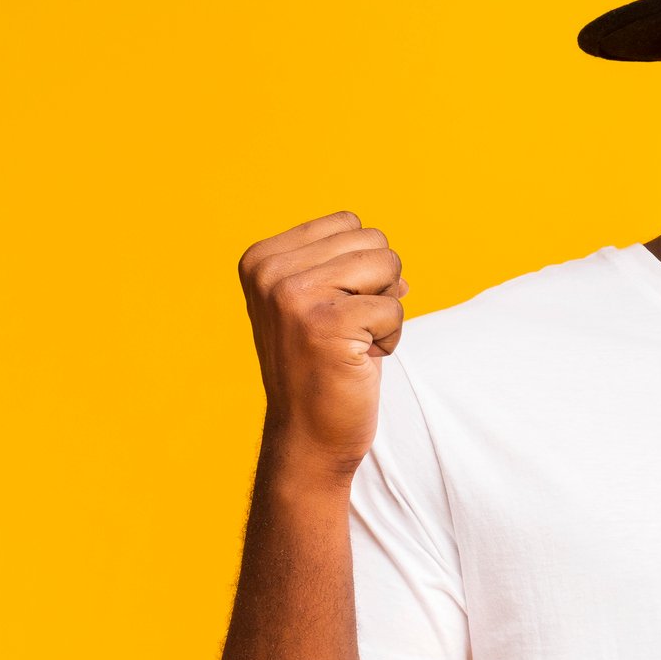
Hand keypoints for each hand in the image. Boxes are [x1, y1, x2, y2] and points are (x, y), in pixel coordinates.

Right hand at [238, 210, 407, 481]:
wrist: (308, 436)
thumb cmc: (324, 369)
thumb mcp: (323, 306)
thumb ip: (349, 270)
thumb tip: (398, 268)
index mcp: (262, 258)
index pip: (349, 223)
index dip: (361, 268)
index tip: (333, 310)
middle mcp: (270, 271)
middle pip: (373, 241)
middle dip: (378, 287)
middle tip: (347, 330)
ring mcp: (292, 295)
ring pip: (388, 265)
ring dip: (386, 309)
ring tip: (353, 341)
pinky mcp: (325, 323)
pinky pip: (394, 306)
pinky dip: (390, 337)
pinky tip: (358, 359)